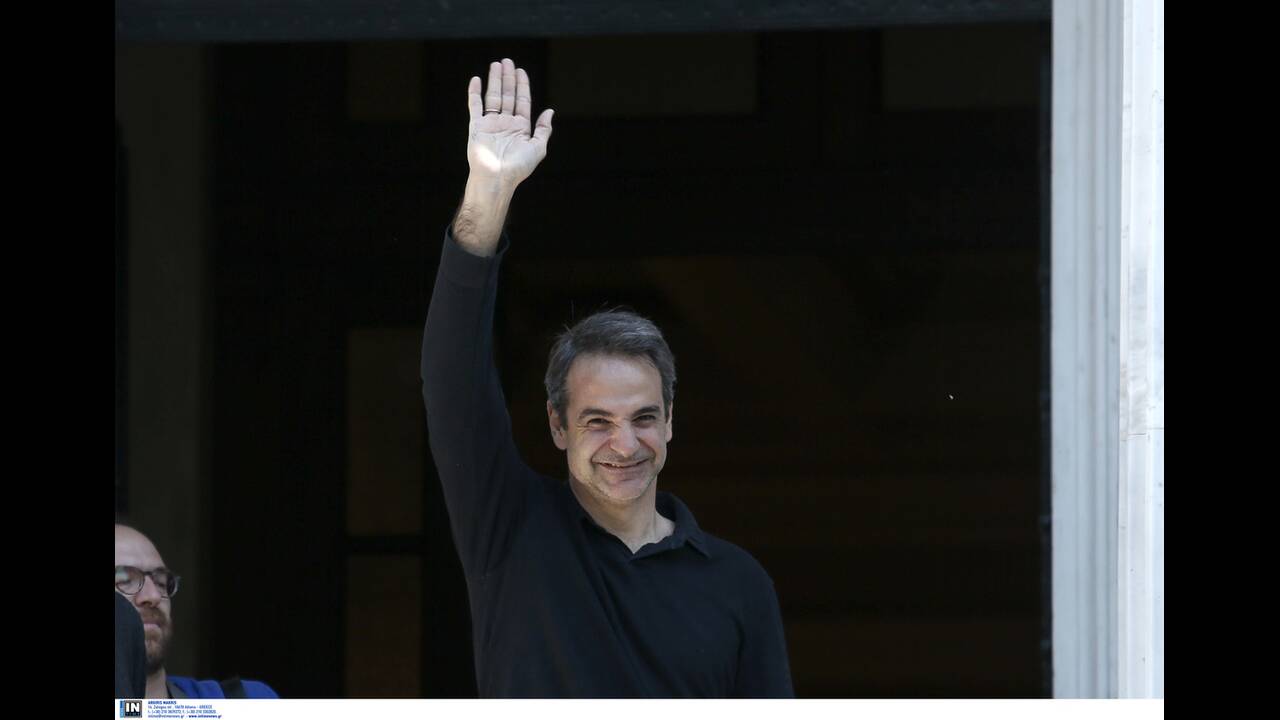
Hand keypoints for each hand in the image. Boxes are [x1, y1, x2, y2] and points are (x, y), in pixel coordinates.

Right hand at [466, 58, 553, 188]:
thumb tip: (549, 112)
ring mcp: (490, 124)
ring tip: (496, 64)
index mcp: (520, 128)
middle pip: (508, 95)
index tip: (521, 71)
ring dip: (494, 80)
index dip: (522, 86)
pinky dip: (474, 93)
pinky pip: (475, 106)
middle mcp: (505, 124)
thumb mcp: (538, 148)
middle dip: (508, 78)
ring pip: (493, 97)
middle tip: (508, 61)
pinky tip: (476, 79)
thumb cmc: (518, 167)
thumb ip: (544, 129)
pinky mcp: (476, 127)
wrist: (496, 178)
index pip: (522, 101)